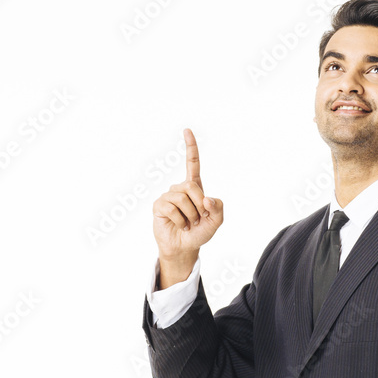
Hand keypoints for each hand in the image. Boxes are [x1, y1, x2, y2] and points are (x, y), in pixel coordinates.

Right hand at [152, 128, 224, 262]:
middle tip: (200, 218)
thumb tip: (206, 199)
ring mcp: (168, 196)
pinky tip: (180, 225)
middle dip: (200, 204)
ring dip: (191, 215)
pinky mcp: (159, 206)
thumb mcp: (216, 220)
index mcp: (195, 187)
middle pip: (192, 186)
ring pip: (182, 198)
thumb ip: (218, 208)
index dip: (190, 147)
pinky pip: (172, 208)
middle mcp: (180, 188)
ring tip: (189, 223)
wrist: (185, 247)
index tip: (187, 130)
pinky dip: (180, 220)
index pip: (192, 163)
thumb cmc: (200, 231)